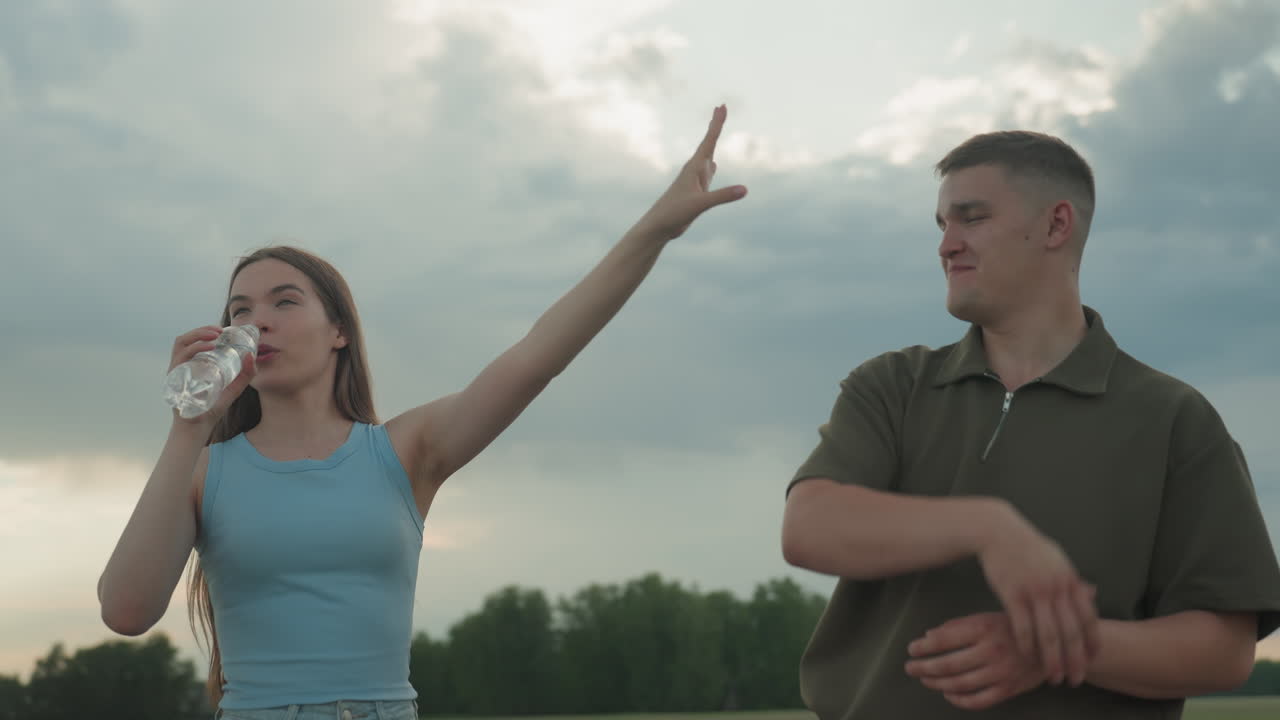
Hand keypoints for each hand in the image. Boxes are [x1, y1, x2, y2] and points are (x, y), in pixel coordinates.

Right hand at [168, 325, 256, 423]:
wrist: (199, 427)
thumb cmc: (213, 407)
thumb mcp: (233, 388)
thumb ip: (245, 374)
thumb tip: (252, 355)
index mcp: (193, 364)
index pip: (194, 341)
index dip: (206, 331)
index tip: (224, 329)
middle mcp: (182, 365)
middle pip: (185, 339)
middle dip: (202, 330)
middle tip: (220, 330)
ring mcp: (177, 370)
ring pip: (181, 343)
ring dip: (197, 334)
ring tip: (215, 335)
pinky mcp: (174, 378)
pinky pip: (180, 357)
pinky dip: (194, 348)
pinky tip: (210, 347)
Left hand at [631, 104, 746, 241]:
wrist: (658, 226)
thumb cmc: (674, 213)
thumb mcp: (700, 204)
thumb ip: (722, 196)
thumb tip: (744, 190)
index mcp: (694, 168)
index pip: (709, 141)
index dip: (717, 123)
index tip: (722, 106)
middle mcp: (694, 171)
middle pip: (708, 143)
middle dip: (715, 125)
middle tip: (720, 107)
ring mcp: (694, 181)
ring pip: (707, 157)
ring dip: (712, 143)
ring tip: (715, 129)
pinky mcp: (695, 192)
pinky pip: (707, 174)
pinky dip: (712, 166)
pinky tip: (713, 165)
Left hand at [905, 612, 1045, 709]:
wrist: (1052, 644)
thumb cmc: (1013, 627)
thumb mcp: (986, 617)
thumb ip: (958, 626)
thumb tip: (929, 636)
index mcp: (983, 628)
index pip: (944, 640)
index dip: (923, 647)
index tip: (911, 649)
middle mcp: (991, 651)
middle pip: (948, 665)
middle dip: (924, 667)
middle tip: (910, 668)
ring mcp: (1000, 672)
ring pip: (960, 684)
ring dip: (937, 683)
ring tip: (925, 679)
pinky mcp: (1009, 689)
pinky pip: (979, 701)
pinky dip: (960, 700)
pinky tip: (948, 694)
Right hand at [977, 510, 1100, 685]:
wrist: (998, 532)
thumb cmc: (1028, 547)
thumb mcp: (1057, 559)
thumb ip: (1073, 580)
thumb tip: (1092, 593)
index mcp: (1070, 580)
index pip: (1088, 617)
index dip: (1092, 641)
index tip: (1093, 659)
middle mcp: (1056, 588)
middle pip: (1071, 632)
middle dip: (1075, 659)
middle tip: (1076, 679)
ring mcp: (1035, 592)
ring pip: (1049, 634)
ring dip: (1052, 659)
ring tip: (1054, 677)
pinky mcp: (1012, 594)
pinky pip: (1023, 627)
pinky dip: (1027, 645)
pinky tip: (1027, 657)